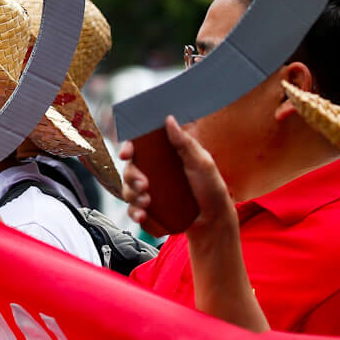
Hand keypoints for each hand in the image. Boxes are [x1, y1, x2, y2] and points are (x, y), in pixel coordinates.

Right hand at [119, 116, 235, 237]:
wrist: (213, 220)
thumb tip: (169, 119)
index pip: (139, 148)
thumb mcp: (201, 162)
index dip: (128, 148)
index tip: (126, 154)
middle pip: (129, 169)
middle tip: (144, 184)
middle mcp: (152, 173)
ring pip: (128, 190)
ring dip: (133, 195)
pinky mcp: (148, 212)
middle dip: (131, 176)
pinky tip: (143, 215)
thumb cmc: (210, 187)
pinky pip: (133, 211)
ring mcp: (148, 193)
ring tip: (147, 202)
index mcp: (163, 157)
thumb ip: (185, 142)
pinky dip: (135, 213)